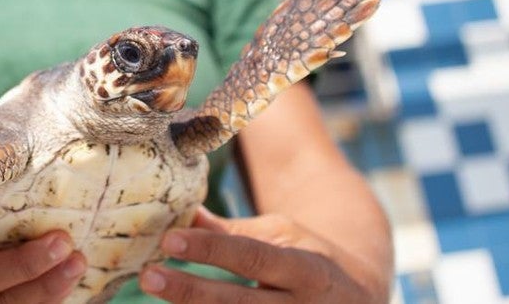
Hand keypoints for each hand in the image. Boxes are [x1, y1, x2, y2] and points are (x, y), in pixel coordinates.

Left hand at [138, 207, 386, 302]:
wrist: (360, 298)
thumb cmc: (309, 260)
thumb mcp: (280, 237)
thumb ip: (231, 234)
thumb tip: (180, 213)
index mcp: (306, 269)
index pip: (252, 258)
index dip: (211, 251)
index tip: (170, 241)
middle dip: (191, 292)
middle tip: (149, 276)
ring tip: (158, 293)